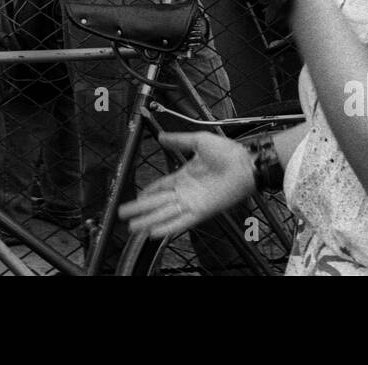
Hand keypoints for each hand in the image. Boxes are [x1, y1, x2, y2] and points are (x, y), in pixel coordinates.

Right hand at [118, 132, 254, 239]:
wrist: (244, 164)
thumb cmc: (227, 152)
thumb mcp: (198, 141)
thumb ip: (179, 140)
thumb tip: (161, 136)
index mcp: (184, 176)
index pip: (160, 187)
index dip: (147, 192)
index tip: (135, 197)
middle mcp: (185, 192)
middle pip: (157, 203)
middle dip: (139, 209)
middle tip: (123, 215)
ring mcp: (192, 203)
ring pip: (164, 214)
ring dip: (148, 221)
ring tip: (133, 227)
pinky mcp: (201, 212)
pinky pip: (180, 222)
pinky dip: (166, 227)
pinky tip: (153, 232)